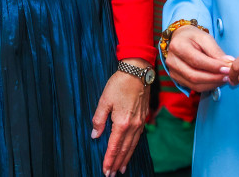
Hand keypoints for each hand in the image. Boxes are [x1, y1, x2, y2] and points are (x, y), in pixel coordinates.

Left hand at [92, 61, 149, 175]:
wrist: (138, 72)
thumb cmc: (119, 84)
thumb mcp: (104, 100)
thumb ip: (99, 119)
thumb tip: (95, 135)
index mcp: (121, 123)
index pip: (114, 146)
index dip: (109, 159)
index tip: (105, 170)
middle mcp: (133, 126)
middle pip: (124, 149)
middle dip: (117, 163)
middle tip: (111, 174)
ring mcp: (140, 123)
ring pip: (132, 145)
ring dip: (126, 158)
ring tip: (121, 168)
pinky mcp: (143, 118)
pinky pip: (138, 138)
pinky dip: (133, 147)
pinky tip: (130, 150)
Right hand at [164, 25, 233, 92]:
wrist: (180, 39)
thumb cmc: (193, 37)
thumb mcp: (205, 38)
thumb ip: (216, 51)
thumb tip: (229, 64)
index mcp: (178, 46)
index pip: (197, 61)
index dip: (213, 67)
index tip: (228, 69)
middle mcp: (172, 60)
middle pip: (194, 76)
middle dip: (214, 78)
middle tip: (228, 76)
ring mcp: (173, 71)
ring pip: (194, 85)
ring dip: (212, 84)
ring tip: (224, 79)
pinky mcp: (176, 79)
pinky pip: (193, 87)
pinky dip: (207, 86)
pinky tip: (216, 80)